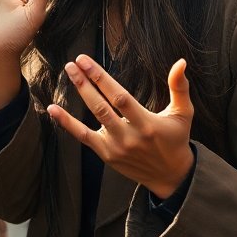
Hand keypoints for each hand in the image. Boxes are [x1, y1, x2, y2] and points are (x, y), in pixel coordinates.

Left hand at [47, 55, 194, 199]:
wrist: (171, 176)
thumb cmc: (176, 140)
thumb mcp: (183, 113)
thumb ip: (179, 87)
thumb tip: (181, 62)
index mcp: (147, 124)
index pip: (120, 97)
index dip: (101, 78)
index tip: (86, 61)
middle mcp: (130, 136)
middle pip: (102, 107)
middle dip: (86, 83)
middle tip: (73, 64)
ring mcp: (116, 147)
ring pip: (94, 119)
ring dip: (80, 94)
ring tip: (69, 73)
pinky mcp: (107, 155)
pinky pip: (83, 137)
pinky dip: (67, 123)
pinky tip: (53, 109)